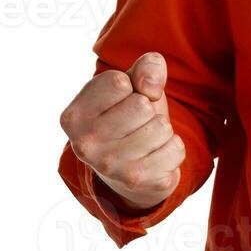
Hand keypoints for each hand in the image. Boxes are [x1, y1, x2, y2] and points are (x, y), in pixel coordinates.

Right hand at [60, 51, 185, 210]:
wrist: (128, 171)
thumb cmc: (128, 117)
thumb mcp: (131, 84)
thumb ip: (145, 68)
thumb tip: (151, 88)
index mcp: (74, 117)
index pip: (119, 83)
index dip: (130, 87)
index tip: (121, 101)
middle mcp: (86, 145)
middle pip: (142, 105)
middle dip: (148, 109)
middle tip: (135, 123)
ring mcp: (111, 168)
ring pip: (161, 127)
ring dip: (161, 129)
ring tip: (144, 139)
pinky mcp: (138, 182)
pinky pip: (176, 148)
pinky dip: (172, 149)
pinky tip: (154, 156)